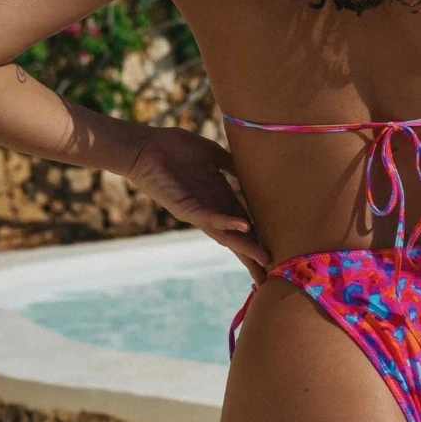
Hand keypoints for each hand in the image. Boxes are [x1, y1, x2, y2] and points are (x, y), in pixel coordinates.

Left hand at [125, 127, 270, 282]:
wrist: (145, 146)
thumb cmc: (174, 148)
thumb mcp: (211, 156)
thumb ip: (230, 164)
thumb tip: (250, 168)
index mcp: (219, 198)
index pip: (244, 223)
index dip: (259, 238)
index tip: (275, 253)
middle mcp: (210, 209)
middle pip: (236, 238)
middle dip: (252, 256)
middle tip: (272, 274)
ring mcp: (197, 211)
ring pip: (225, 234)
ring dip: (244, 247)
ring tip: (264, 259)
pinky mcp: (184, 206)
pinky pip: (208, 217)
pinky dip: (227, 222)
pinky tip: (244, 227)